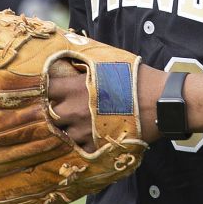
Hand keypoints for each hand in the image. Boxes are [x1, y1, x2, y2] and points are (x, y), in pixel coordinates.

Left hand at [45, 61, 166, 146]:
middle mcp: (73, 109)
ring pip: (61, 133)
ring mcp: (82, 130)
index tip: (48, 89)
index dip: (44, 89)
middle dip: (54, 110)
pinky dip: (80, 142)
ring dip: (67, 128)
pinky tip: (89, 135)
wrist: (159, 102)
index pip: (43, 88)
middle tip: (64, 106)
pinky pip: (78, 147)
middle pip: (49, 113)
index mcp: (73, 86)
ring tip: (78, 122)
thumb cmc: (136, 76)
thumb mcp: (108, 60)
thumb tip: (71, 56)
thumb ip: (85, 61)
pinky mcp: (95, 145)